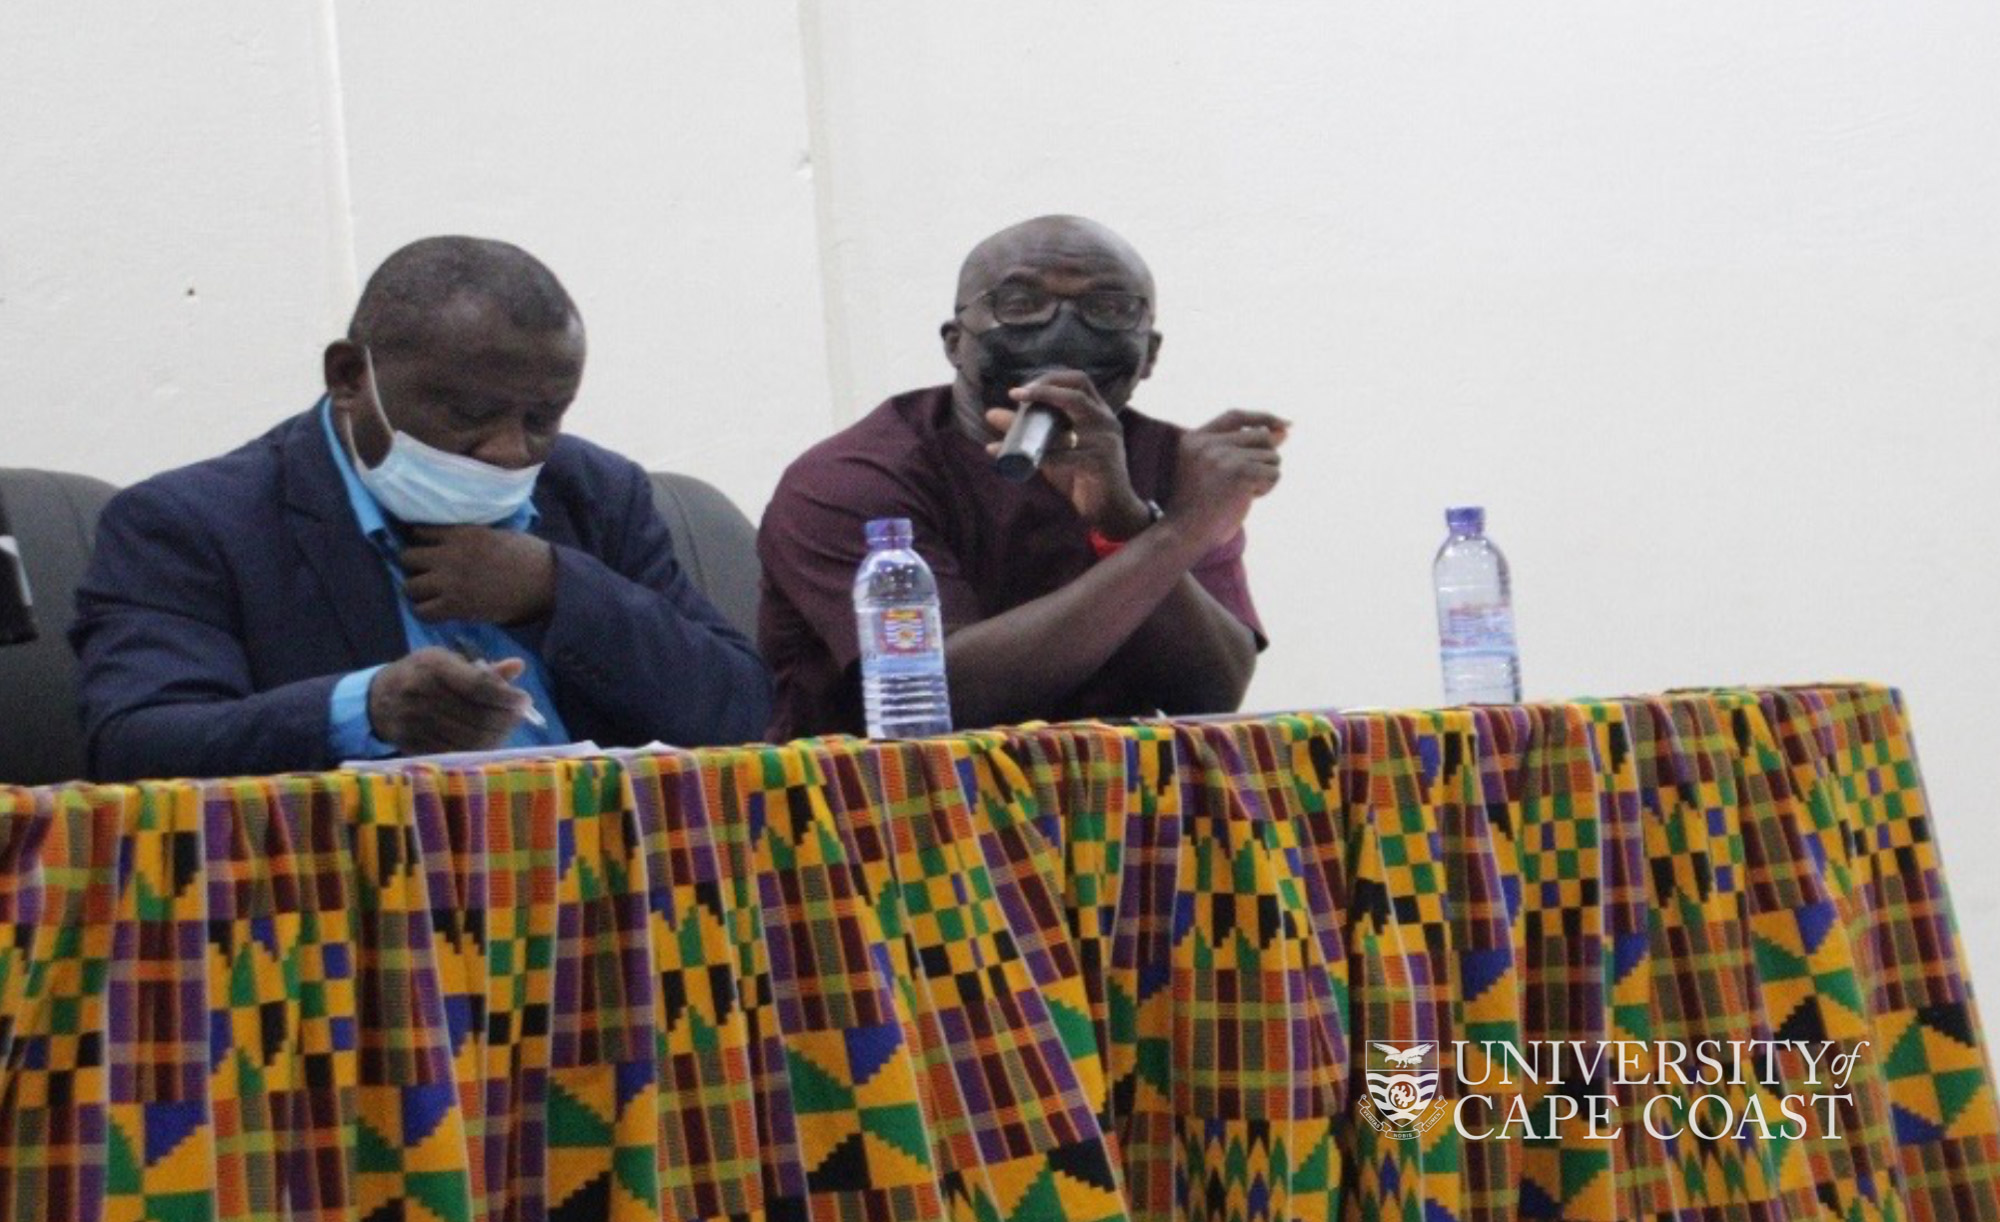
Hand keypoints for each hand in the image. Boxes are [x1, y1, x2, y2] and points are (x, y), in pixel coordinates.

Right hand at [366, 646, 529, 752]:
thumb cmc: (422, 674)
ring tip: (507, 728)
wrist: (378, 698)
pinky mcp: (412, 744)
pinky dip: (478, 749)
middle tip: (519, 715)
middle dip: (506, 717)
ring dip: (497, 735)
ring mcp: (415, 722)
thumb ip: (484, 669)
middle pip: (477, 714)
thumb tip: (518, 666)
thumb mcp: (447, 661)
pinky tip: (489, 740)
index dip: (506, 696)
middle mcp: (421, 693)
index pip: (478, 685)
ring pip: (469, 737)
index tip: (524, 699)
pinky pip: (455, 752)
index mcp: (433, 666)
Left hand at [402, 526, 555, 624]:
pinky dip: (426, 612)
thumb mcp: (496, 533)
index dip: (423, 541)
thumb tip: (455, 541)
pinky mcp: (456, 607)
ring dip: (418, 590)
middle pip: (407, 558)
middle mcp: (450, 555)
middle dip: (415, 566)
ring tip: (430, 593)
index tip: (430, 549)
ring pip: (410, 586)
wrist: (545, 583)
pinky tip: (438, 610)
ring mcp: (451, 582)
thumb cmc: (529, 555)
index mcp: (462, 533)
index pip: (420, 531)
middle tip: (428, 573)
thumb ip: (471, 536)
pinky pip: (422, 612)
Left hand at [983, 369, 1153, 536]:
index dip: (1050, 379)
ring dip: (1033, 431)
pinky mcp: (1101, 464)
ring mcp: (1105, 442)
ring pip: (1066, 429)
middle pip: (1077, 394)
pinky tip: (1021, 462)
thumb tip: (991, 414)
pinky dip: (1041, 458)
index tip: (1021, 389)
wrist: (1111, 509)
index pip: (1078, 380)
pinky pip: (1066, 457)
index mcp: (1098, 411)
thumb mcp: (1053, 448)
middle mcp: (1105, 421)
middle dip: (1045, 390)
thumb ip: (1027, 430)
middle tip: (1016, 396)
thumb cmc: (1082, 475)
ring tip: (1005, 436)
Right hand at [1163, 409, 1289, 552]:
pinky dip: (1266, 488)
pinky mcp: (1239, 471)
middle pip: (1260, 435)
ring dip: (1264, 477)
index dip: (1263, 417)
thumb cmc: (1201, 508)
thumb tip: (1285, 431)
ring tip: (1240, 494)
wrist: (1184, 534)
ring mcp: (1222, 455)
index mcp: (1194, 438)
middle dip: (1265, 458)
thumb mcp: (1218, 471)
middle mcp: (1208, 442)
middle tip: (1249, 482)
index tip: (1286, 424)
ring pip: (1271, 456)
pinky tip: (1246, 499)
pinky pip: (1273, 473)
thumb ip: (1246, 448)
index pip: (1235, 416)